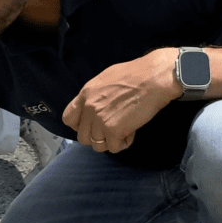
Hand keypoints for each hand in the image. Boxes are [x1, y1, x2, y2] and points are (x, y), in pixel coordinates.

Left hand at [62, 48, 180, 152]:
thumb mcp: (106, 79)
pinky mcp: (113, 130)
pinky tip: (131, 132)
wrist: (153, 78)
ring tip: (124, 130)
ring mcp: (99, 120)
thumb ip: (96, 95)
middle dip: (97, 136)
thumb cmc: (136, 74)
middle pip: (82, 137)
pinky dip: (123, 143)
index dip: (79, 126)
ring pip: (97, 145)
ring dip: (110, 141)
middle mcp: (89, 108)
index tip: (91, 125)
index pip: (68, 118)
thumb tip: (95, 106)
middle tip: (112, 129)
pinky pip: (114, 147)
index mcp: (85, 94)